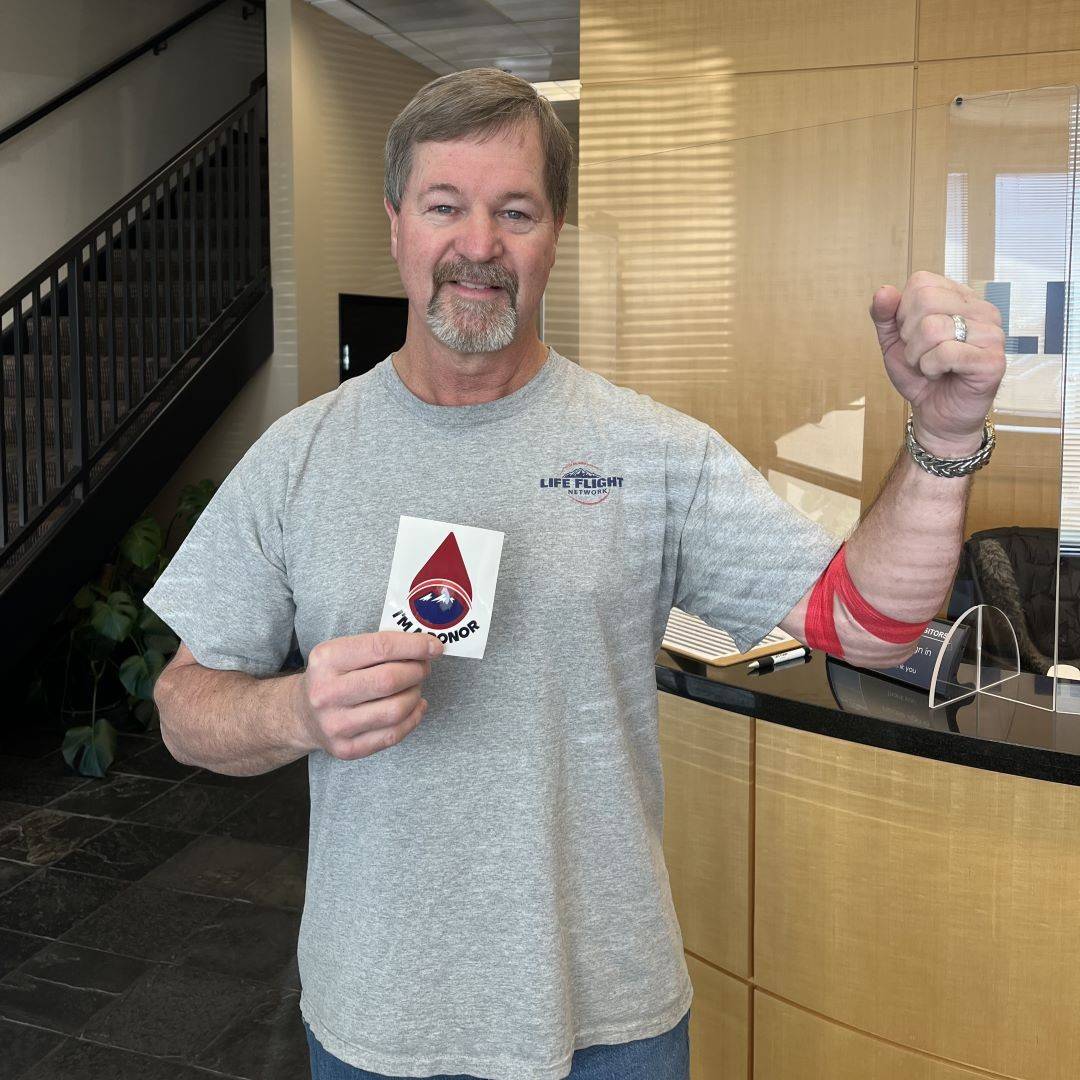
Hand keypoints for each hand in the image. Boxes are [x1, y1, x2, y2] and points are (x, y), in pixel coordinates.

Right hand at [295, 631, 442, 760]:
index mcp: (326, 659)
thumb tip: (426, 647)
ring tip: (414, 686)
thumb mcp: (344, 651)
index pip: (380, 647)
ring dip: (416, 694)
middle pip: (389, 680)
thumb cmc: (334, 677)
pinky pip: (393, 734)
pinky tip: (415, 706)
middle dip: (417, 671)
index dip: (414, 646)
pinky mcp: (346, 748)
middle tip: (423, 667)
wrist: (303, 714)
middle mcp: (326, 692)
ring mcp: (335, 724)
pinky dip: (413, 717)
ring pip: (396, 709)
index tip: (435, 646)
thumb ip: (380, 646)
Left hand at [870, 271, 1005, 456]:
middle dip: (909, 336)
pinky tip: (941, 375)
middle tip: (921, 355)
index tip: (912, 336)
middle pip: (926, 300)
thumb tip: (884, 291)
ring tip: (931, 368)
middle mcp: (981, 310)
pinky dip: (931, 369)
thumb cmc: (921, 376)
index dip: (903, 313)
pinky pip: (946, 353)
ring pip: (933, 327)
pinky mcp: (993, 360)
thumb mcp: (894, 343)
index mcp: (960, 298)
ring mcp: (992, 334)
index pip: (921, 282)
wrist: (936, 416)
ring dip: (918, 356)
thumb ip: (885, 316)